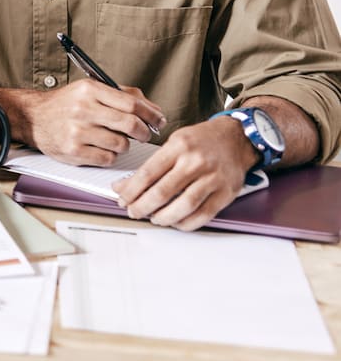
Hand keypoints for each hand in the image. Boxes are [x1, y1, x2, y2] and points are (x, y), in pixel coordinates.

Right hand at [20, 79, 163, 165]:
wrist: (33, 117)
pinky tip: (101, 148)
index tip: (158, 120)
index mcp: (90, 90)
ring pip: (121, 144)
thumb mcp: (90, 90)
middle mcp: (83, 109)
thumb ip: (122, 95)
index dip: (151, 114)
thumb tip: (154, 110)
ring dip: (124, 145)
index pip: (132, 103)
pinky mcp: (73, 151)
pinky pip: (107, 158)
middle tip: (144, 134)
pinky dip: (110, 156)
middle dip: (144, 132)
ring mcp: (77, 132)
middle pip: (130, 124)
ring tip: (114, 140)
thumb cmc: (66, 104)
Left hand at [114, 117, 255, 230]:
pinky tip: (175, 221)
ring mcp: (213, 179)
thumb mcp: (174, 141)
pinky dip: (186, 223)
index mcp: (179, 146)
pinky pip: (203, 215)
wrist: (238, 137)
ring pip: (183, 206)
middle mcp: (196, 162)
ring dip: (163, 217)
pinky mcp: (226, 193)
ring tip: (153, 218)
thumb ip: (152, 163)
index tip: (122, 198)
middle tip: (133, 211)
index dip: (131, 190)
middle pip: (162, 192)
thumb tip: (125, 185)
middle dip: (142, 206)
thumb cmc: (203, 140)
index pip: (148, 173)